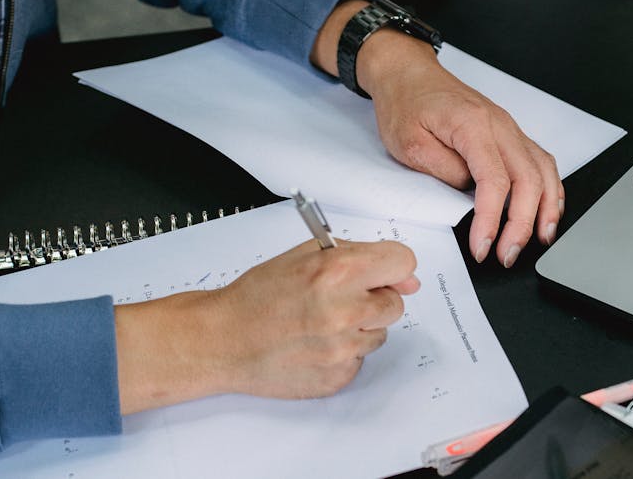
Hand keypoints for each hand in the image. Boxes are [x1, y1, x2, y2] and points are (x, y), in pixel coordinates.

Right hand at [114, 239, 418, 413]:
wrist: (225, 340)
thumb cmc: (259, 295)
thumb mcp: (305, 256)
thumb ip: (358, 256)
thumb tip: (407, 278)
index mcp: (339, 272)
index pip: (403, 262)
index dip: (392, 267)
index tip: (382, 272)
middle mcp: (345, 311)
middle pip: (396, 303)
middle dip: (373, 298)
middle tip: (339, 299)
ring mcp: (343, 348)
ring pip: (379, 333)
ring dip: (359, 326)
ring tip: (319, 322)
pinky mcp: (338, 376)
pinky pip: (360, 359)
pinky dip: (343, 352)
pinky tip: (314, 344)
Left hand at [311, 0, 564, 268]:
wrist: (408, 73)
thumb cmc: (405, 103)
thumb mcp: (409, 144)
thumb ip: (443, 172)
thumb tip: (469, 196)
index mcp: (473, 125)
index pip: (495, 181)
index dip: (492, 220)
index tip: (483, 247)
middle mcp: (499, 125)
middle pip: (528, 180)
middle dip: (522, 224)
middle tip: (509, 254)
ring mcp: (508, 128)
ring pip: (543, 170)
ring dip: (546, 208)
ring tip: (541, 238)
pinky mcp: (508, 133)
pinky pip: (540, 161)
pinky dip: (550, 188)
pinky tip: (548, 208)